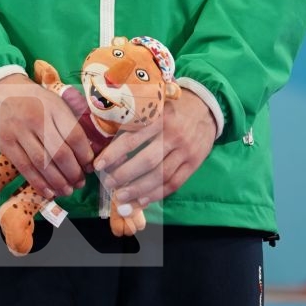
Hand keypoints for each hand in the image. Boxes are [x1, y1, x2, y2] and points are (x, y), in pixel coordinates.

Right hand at [0, 75, 94, 199]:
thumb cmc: (30, 97)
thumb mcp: (52, 99)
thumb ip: (67, 120)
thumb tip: (86, 148)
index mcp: (53, 107)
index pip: (74, 135)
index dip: (84, 155)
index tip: (89, 166)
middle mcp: (38, 119)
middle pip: (60, 153)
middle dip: (73, 173)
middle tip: (79, 183)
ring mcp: (20, 132)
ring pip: (43, 164)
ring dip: (58, 182)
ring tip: (67, 190)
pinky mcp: (5, 144)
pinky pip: (25, 168)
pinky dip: (38, 183)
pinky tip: (48, 191)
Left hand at [93, 88, 216, 209]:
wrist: (206, 107)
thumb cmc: (173, 107)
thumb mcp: (155, 106)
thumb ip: (136, 120)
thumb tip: (110, 143)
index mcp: (159, 117)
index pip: (133, 138)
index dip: (113, 153)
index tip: (98, 165)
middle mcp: (173, 134)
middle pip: (146, 161)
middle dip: (124, 175)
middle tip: (109, 184)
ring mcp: (186, 150)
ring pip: (160, 176)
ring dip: (139, 190)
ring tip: (122, 198)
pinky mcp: (194, 163)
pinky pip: (174, 183)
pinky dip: (157, 194)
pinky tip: (143, 200)